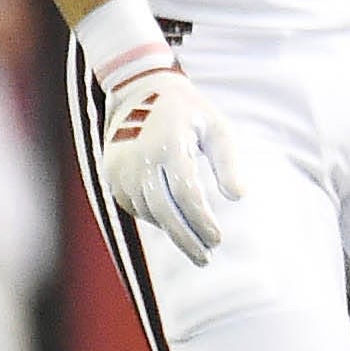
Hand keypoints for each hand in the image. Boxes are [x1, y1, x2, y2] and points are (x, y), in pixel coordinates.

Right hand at [96, 58, 243, 264]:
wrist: (139, 91)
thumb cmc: (189, 112)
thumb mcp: (217, 128)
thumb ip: (229, 162)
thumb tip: (239, 197)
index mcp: (168, 143)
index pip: (187, 194)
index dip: (202, 221)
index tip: (218, 240)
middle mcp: (139, 158)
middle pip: (164, 210)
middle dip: (186, 238)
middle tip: (206, 259)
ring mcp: (121, 167)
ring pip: (148, 211)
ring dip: (172, 232)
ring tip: (197, 249)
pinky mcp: (111, 174)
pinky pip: (134, 206)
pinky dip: (155, 219)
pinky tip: (175, 227)